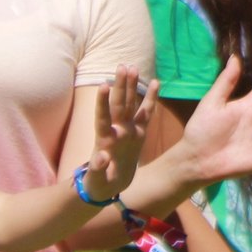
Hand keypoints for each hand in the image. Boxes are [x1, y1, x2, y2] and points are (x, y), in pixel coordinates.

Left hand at [82, 66, 155, 202]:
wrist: (108, 185)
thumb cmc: (99, 184)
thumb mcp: (97, 180)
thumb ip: (97, 168)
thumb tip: (101, 157)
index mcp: (106, 141)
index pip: (103, 118)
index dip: (103, 103)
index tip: (103, 86)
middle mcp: (117, 131)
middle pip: (119, 105)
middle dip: (121, 86)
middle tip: (123, 66)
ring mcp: (128, 130)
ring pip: (130, 105)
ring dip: (131, 87)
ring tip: (133, 67)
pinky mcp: (138, 133)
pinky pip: (146, 113)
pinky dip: (150, 98)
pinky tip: (155, 82)